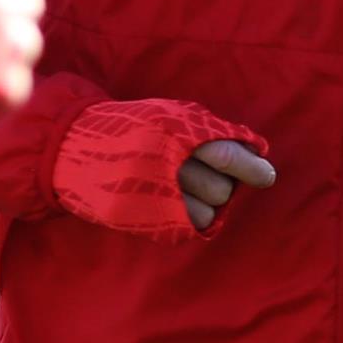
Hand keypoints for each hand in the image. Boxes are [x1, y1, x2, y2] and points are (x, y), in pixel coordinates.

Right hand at [53, 98, 273, 238]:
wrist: (75, 149)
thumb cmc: (133, 128)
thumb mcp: (169, 116)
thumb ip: (210, 130)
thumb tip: (255, 149)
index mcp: (172, 131)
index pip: (224, 152)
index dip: (249, 166)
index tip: (267, 176)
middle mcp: (163, 162)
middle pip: (221, 188)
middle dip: (220, 184)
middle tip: (201, 173)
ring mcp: (152, 194)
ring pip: (207, 211)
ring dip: (205, 203)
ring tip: (182, 187)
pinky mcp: (144, 219)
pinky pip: (187, 226)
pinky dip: (188, 217)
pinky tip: (174, 203)